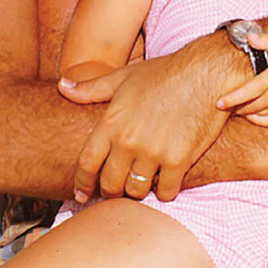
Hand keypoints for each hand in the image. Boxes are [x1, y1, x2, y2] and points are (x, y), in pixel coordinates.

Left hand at [61, 48, 230, 203]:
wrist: (205, 73)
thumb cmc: (165, 73)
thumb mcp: (123, 77)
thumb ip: (92, 88)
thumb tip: (62, 87)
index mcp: (112, 123)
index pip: (87, 164)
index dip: (82, 184)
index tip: (81, 194)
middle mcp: (129, 141)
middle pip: (111, 183)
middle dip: (111, 190)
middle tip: (117, 190)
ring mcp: (154, 153)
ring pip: (137, 190)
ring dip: (138, 191)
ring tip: (142, 185)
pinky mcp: (179, 160)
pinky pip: (166, 191)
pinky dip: (166, 191)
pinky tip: (167, 183)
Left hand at [216, 32, 267, 125]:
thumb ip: (265, 41)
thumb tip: (250, 37)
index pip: (247, 92)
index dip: (231, 99)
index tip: (218, 103)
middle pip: (249, 106)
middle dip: (235, 106)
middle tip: (225, 105)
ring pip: (257, 115)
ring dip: (245, 113)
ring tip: (236, 108)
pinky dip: (257, 120)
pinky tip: (251, 115)